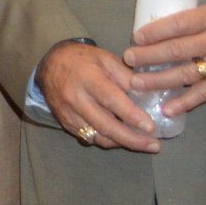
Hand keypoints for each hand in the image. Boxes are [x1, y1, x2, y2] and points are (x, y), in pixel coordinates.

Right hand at [36, 41, 158, 153]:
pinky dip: (108, 140)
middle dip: (132, 139)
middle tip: (154, 146)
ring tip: (143, 143)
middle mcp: (76, 99)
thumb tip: (147, 95)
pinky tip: (122, 138)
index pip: (111, 99)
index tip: (151, 127)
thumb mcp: (106, 58)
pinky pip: (90, 138)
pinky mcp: (66, 124)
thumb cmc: (82, 59)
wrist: (50, 64)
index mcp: (87, 78)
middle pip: (106, 125)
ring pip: (98, 137)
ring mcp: (69, 114)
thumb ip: (126, 77)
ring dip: (122, 143)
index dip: (132, 115)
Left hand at [126, 0, 205, 117]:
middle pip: (178, 50)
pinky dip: (185, 102)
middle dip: (149, 56)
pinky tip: (167, 107)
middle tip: (129, 59)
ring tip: (137, 83)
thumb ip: (192, 20)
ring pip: (187, 74)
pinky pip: (205, 94)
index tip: (135, 37)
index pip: (179, 24)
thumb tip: (155, 30)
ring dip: (159, 80)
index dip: (155, 31)